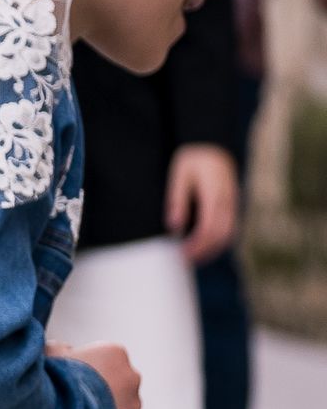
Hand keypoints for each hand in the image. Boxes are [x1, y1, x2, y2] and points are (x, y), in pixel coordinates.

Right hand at [56, 342, 141, 408]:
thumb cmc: (54, 383)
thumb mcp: (50, 355)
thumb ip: (59, 348)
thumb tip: (63, 349)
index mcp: (114, 353)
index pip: (102, 357)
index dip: (81, 367)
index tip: (66, 378)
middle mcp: (131, 376)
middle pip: (114, 380)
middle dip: (97, 387)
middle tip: (72, 398)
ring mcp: (134, 403)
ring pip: (118, 404)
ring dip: (101, 408)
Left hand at [165, 142, 238, 263]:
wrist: (212, 145)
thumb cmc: (192, 160)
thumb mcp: (179, 175)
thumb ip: (177, 200)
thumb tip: (174, 226)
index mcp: (214, 194)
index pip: (209, 228)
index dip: (197, 246)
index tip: (182, 255)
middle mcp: (228, 201)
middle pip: (221, 235)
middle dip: (204, 252)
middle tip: (184, 262)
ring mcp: (233, 203)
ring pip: (229, 234)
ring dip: (212, 250)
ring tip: (192, 259)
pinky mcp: (233, 205)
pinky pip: (231, 228)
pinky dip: (219, 242)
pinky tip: (204, 248)